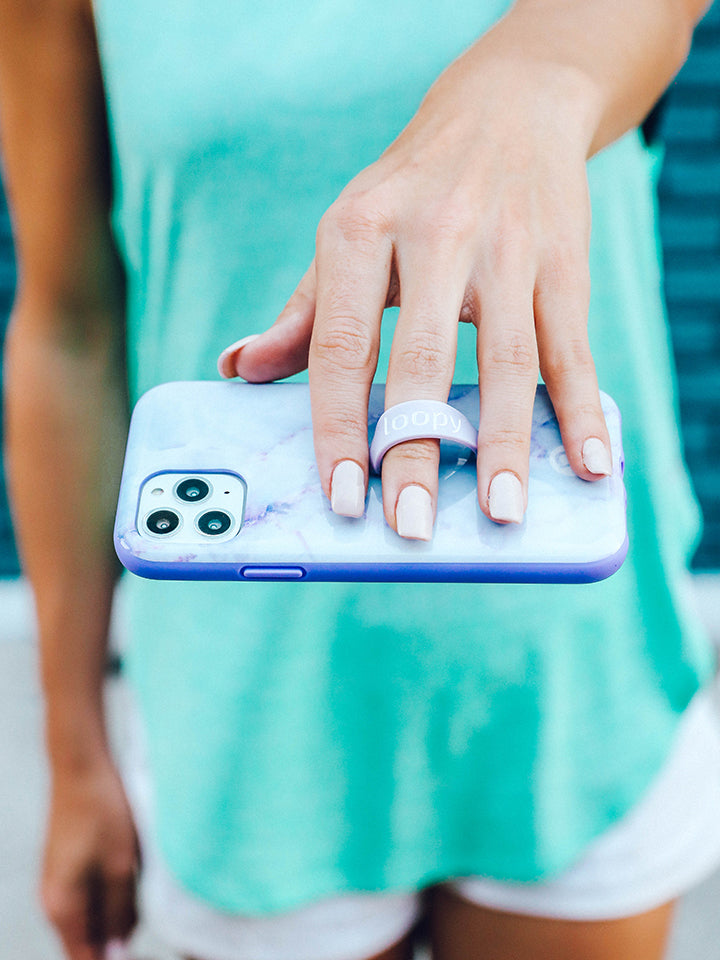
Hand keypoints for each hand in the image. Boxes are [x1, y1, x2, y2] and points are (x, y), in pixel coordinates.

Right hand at [41, 760, 138, 959]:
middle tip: (148, 914)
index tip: (143, 952)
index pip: (85, 959)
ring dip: (117, 913)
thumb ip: (118, 913)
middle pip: (87, 941)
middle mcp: (53, 902)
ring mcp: (58, 884)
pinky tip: (133, 874)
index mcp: (62, 908)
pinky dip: (112, 894)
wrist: (82, 766)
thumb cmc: (102, 811)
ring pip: (91, 917)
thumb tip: (116, 954)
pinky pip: (91, 896)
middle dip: (118, 936)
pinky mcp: (68, 868)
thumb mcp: (120, 866)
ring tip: (142, 887)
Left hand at [219, 38, 612, 538]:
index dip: (337, 429)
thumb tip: (237, 368)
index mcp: (358, 232)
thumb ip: (301, 313)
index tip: (343, 498)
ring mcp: (505, 247)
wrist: (506, 107)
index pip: (338, 348)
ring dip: (506, 443)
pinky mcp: (563, 258)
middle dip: (416, 449)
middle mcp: (432, 235)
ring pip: (506, 358)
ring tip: (503, 512)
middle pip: (420, 361)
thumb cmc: (409, 190)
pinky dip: (581, 408)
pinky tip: (587, 462)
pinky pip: (571, 344)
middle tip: (411, 525)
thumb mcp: (346, 236)